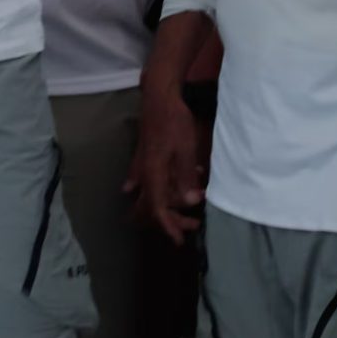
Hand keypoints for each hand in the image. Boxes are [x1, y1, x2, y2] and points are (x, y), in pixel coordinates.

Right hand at [130, 85, 207, 244]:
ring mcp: (143, 165)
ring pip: (153, 193)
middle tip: (192, 225)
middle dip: (172, 218)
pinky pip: (152, 180)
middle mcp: (144, 173)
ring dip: (172, 203)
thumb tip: (190, 202)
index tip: (178, 240)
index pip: (157, 207)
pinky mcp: (146, 157)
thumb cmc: (173, 121)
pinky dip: (166, 188)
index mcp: (152, 173)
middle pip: (153, 205)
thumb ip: (186, 176)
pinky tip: (180, 186)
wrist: (158, 97)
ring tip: (193, 203)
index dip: (168, 226)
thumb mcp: (185, 149)